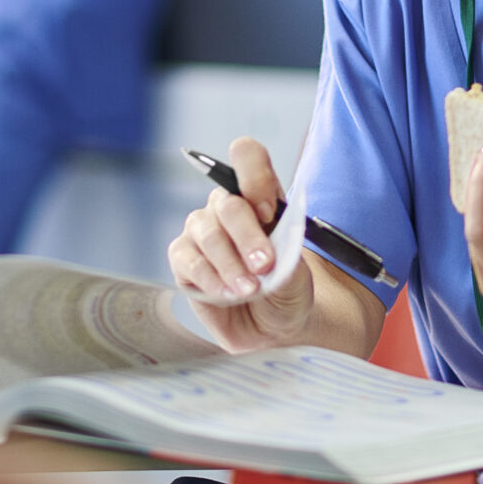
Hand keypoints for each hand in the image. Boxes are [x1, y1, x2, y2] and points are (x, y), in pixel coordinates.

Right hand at [167, 137, 313, 350]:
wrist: (274, 326)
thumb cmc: (287, 289)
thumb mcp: (298, 272)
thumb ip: (285, 254)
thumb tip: (265, 247)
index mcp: (260, 195)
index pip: (247, 157)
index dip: (254, 177)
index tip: (268, 212)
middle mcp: (227, 207)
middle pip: (228, 203)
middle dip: (248, 236)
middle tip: (264, 266)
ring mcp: (202, 231)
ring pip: (207, 232)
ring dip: (230, 264)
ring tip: (249, 290)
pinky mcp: (184, 260)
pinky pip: (188, 260)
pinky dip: (210, 278)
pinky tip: (227, 294)